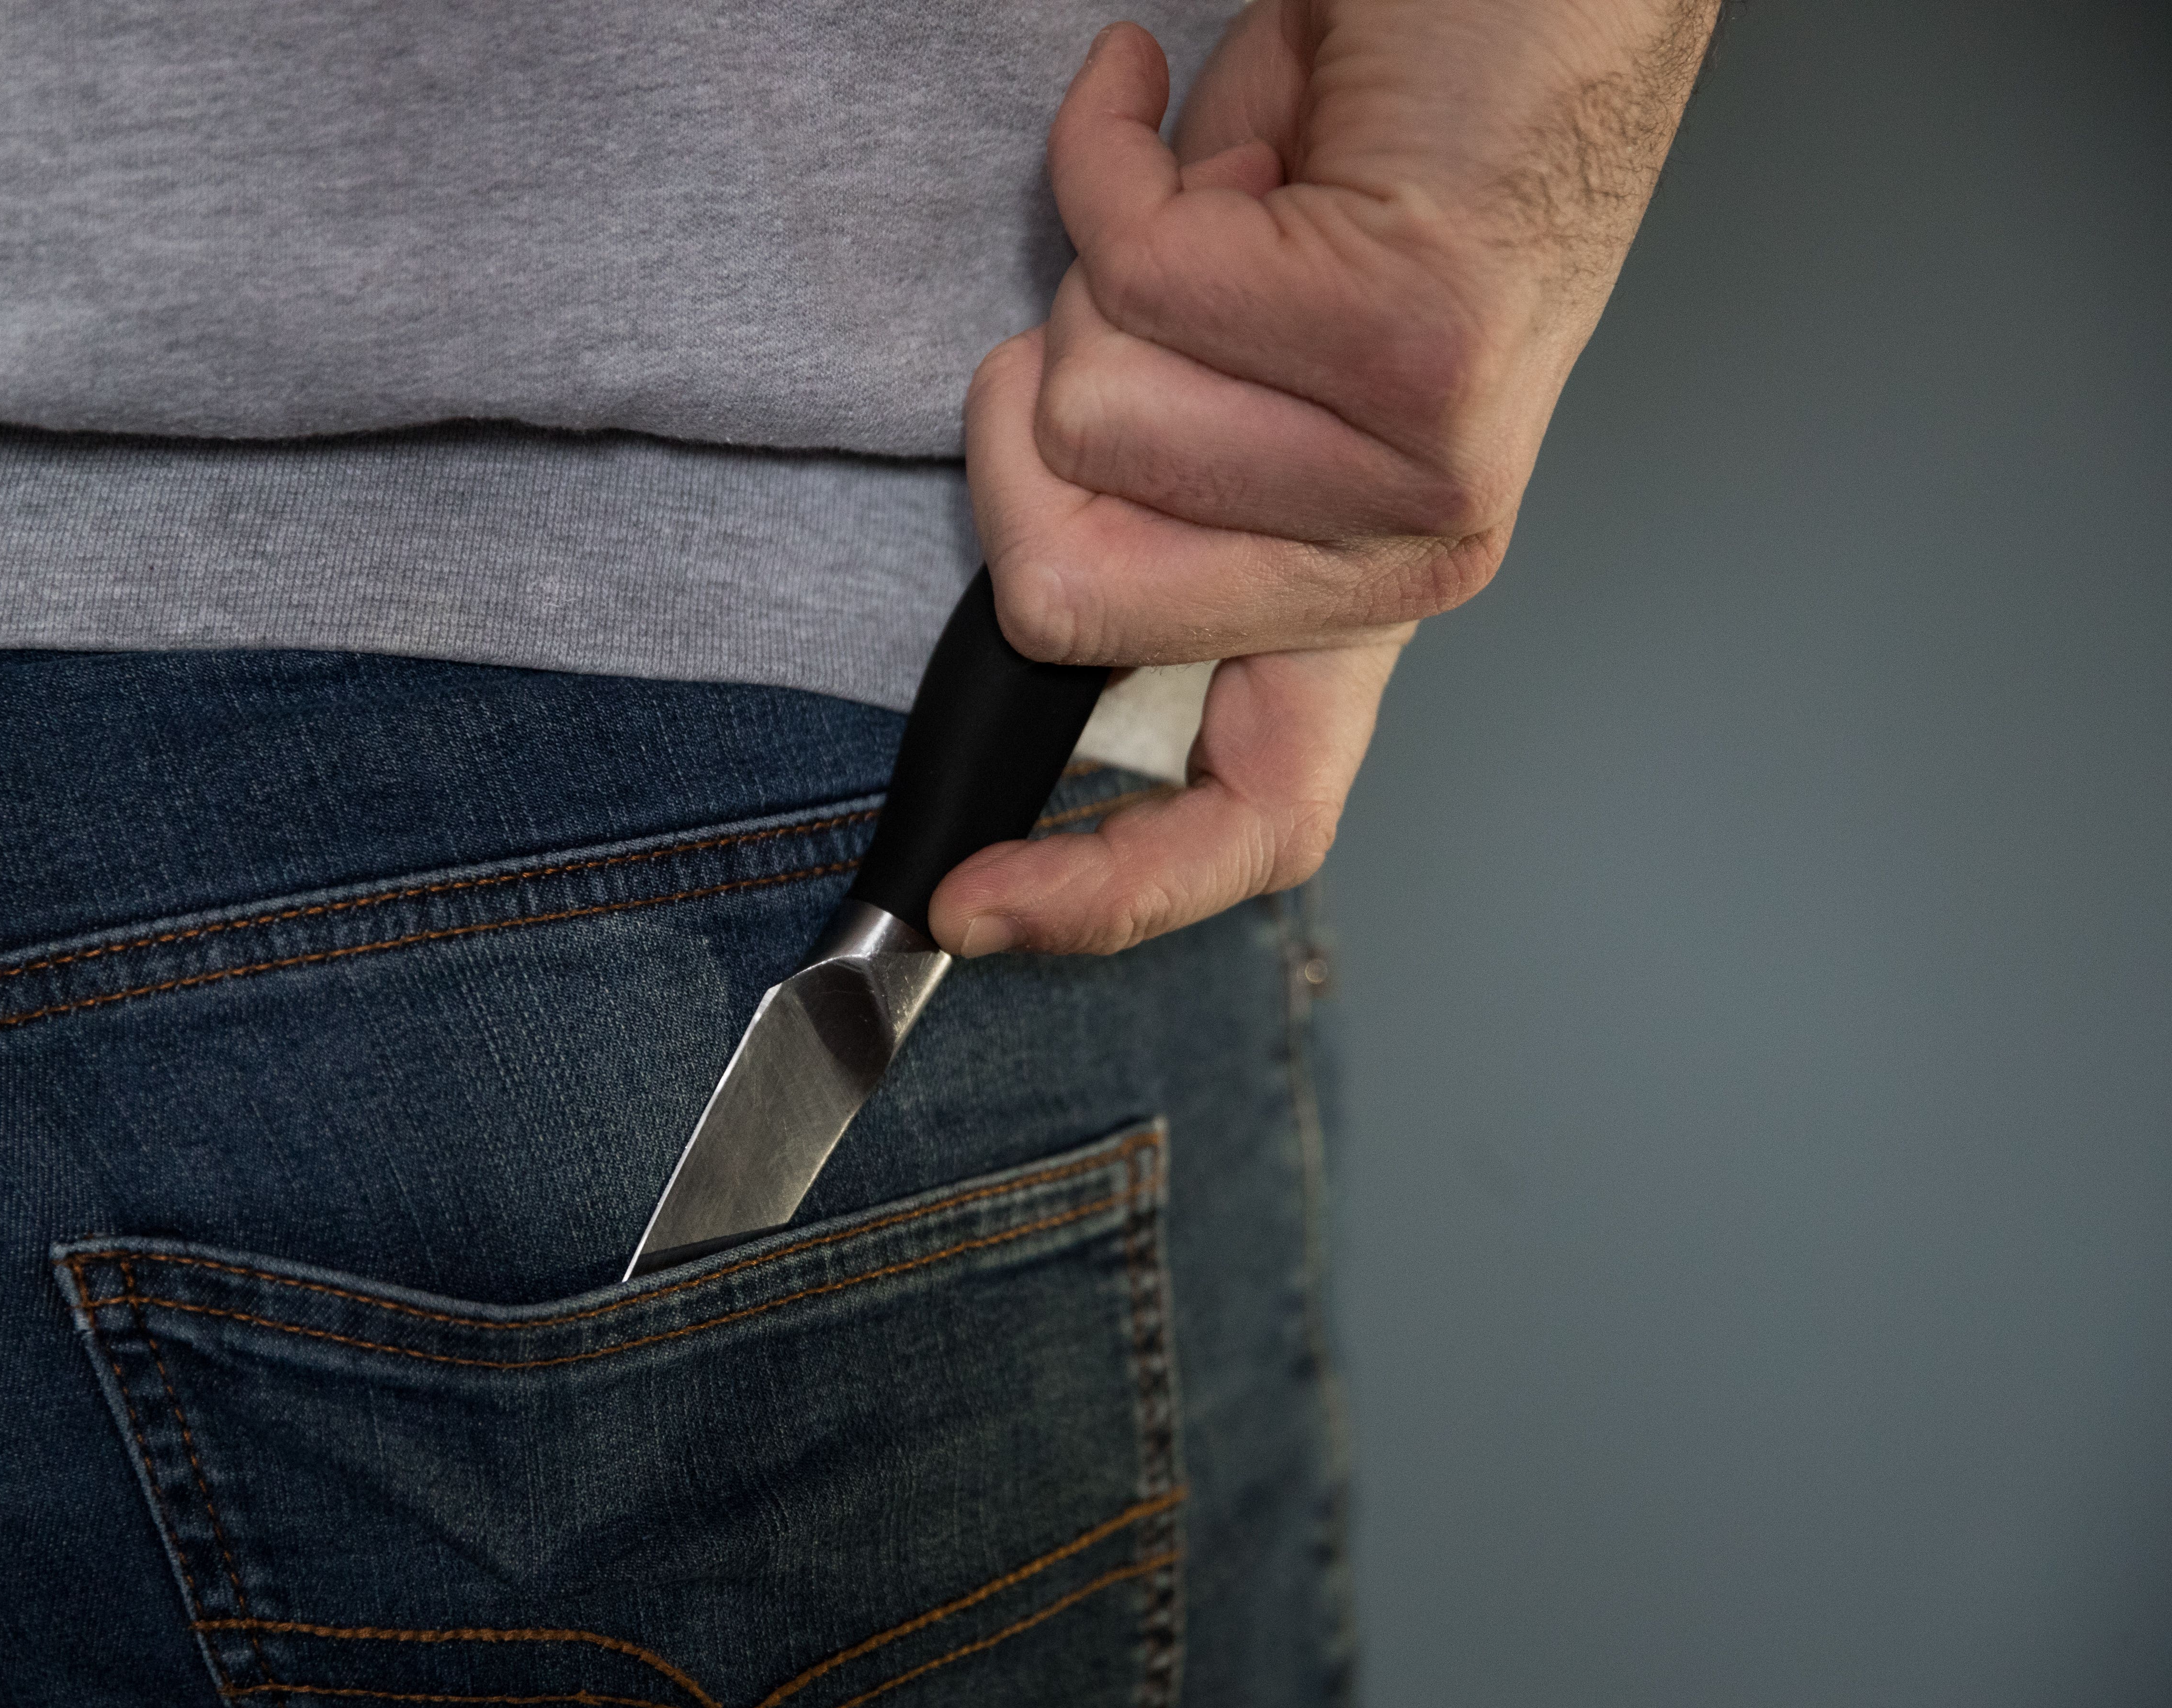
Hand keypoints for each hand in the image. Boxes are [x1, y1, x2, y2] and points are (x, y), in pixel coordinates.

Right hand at [930, 0, 1717, 956]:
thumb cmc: (1377, 171)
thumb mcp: (1236, 382)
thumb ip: (1147, 500)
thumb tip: (1038, 587)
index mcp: (1355, 591)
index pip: (1254, 813)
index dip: (1092, 892)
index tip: (963, 902)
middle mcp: (1404, 558)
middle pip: (1065, 598)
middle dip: (1026, 418)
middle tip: (1128, 297)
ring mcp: (1421, 470)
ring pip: (1086, 413)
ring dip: (1112, 265)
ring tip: (1234, 200)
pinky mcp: (1415, 346)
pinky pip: (1136, 276)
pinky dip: (1127, 161)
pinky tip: (1236, 128)